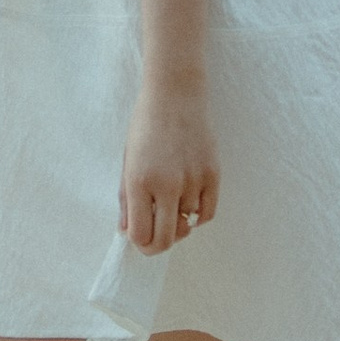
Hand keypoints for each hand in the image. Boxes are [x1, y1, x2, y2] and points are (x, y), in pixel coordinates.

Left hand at [120, 80, 218, 253]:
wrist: (175, 95)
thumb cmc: (145, 126)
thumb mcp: (127, 160)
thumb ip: (126, 199)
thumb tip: (126, 231)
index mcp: (138, 180)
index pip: (140, 235)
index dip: (139, 243)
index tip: (139, 237)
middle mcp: (166, 184)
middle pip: (165, 239)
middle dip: (158, 245)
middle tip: (156, 236)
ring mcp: (192, 180)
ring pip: (187, 225)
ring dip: (178, 220)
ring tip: (171, 199)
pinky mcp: (213, 174)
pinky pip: (207, 213)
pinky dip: (197, 215)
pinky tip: (188, 203)